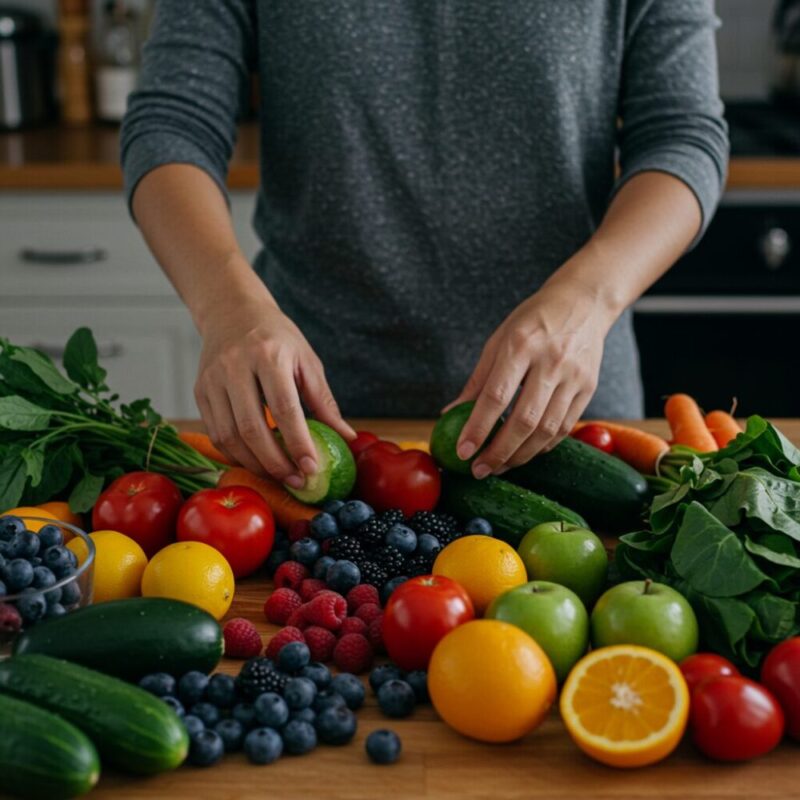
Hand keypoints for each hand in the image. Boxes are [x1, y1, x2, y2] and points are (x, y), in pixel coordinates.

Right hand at [194, 293, 354, 487]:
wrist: (232, 312)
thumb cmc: (278, 338)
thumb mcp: (307, 361)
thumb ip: (324, 401)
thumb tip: (348, 438)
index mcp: (268, 354)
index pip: (284, 407)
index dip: (298, 442)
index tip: (312, 468)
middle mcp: (235, 366)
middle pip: (252, 427)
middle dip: (276, 463)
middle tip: (297, 481)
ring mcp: (212, 380)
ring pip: (230, 436)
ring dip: (255, 464)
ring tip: (280, 476)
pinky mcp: (199, 391)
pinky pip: (216, 433)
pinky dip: (236, 454)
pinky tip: (257, 461)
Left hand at [446, 278, 612, 477]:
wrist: (583, 302)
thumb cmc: (532, 321)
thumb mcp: (498, 341)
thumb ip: (477, 381)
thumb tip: (450, 415)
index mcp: (521, 345)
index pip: (496, 396)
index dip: (478, 428)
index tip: (463, 452)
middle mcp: (550, 361)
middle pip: (524, 420)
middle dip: (499, 452)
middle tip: (479, 470)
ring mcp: (574, 377)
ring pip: (547, 430)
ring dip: (520, 455)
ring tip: (498, 467)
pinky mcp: (589, 388)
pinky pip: (564, 427)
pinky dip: (542, 447)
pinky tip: (524, 454)